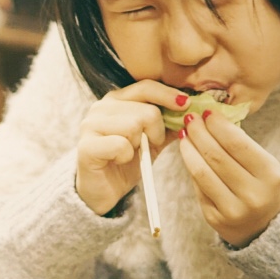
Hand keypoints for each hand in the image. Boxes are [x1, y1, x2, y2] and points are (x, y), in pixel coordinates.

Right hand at [75, 81, 181, 216]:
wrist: (104, 191)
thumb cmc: (127, 162)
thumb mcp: (152, 140)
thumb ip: (167, 124)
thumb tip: (193, 111)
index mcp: (116, 100)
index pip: (145, 87)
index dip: (167, 95)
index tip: (185, 105)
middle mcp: (100, 107)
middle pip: (145, 110)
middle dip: (155, 131)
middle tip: (149, 145)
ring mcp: (90, 125)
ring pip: (133, 125)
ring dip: (140, 145)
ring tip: (131, 153)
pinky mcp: (86, 145)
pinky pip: (121, 145)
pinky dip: (126, 156)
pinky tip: (119, 161)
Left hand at [177, 109, 279, 247]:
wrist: (268, 225)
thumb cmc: (264, 186)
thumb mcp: (264, 165)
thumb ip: (241, 146)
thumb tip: (210, 119)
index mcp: (270, 175)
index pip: (237, 144)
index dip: (218, 126)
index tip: (206, 112)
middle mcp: (253, 194)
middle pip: (216, 157)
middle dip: (200, 134)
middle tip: (190, 119)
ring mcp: (233, 210)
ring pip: (202, 172)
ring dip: (189, 149)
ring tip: (184, 135)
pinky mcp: (215, 219)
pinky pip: (198, 188)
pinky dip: (192, 168)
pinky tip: (189, 155)